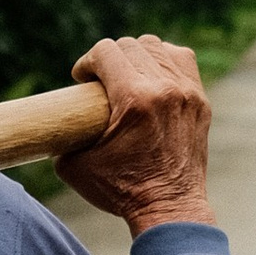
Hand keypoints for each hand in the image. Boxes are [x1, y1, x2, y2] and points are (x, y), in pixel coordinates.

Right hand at [58, 35, 213, 234]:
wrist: (169, 209)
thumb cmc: (121, 191)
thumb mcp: (75, 165)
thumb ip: (63, 136)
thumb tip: (56, 123)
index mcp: (134, 99)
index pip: (106, 51)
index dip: (87, 62)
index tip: (82, 80)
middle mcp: (164, 89)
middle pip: (130, 45)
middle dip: (109, 59)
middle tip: (101, 81)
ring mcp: (187, 92)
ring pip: (157, 47)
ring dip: (136, 56)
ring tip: (126, 76)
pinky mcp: (199, 100)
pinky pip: (181, 59)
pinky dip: (163, 61)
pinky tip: (152, 78)